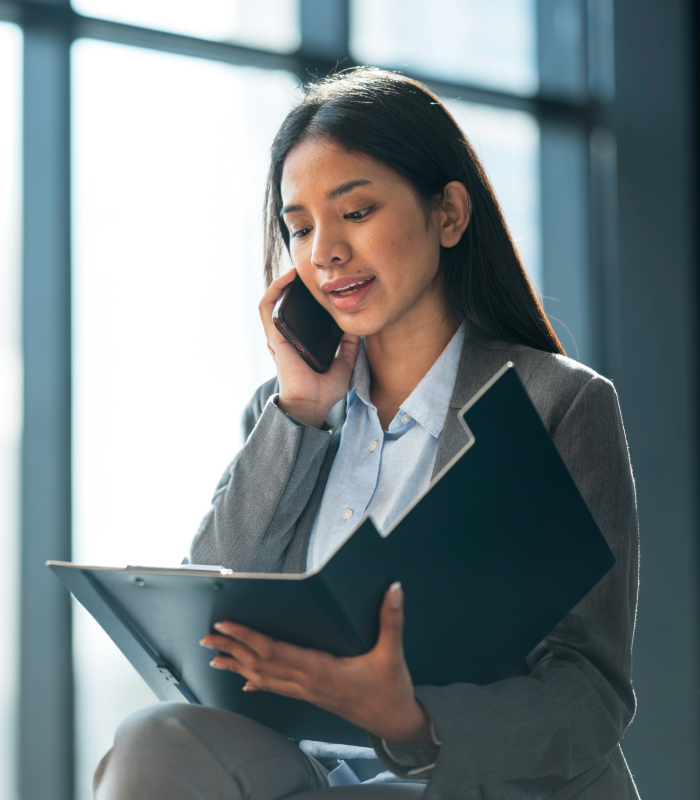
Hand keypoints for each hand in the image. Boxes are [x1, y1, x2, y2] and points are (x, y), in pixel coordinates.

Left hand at [199, 582, 432, 744]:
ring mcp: (307, 692)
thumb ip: (392, 620)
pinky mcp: (312, 696)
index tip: (225, 626)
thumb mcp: (392, 654)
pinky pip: (277, 688)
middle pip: (260, 664)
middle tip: (207, 638)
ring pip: (264, 678)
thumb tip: (394, 589)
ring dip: (238, 666)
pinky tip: (245, 681)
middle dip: (232, 649)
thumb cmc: (391, 690)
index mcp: (320, 669)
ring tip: (215, 658)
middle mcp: (308, 682)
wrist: (396, 724)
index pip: (274, 650)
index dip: (247, 637)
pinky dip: (258, 682)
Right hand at [259, 267, 359, 428]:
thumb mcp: (344, 364)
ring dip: (281, 283)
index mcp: (300, 343)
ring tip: (297, 269)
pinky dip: (275, 290)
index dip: (305, 298)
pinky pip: (267, 307)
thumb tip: (356, 327)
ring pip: (272, 301)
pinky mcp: (274, 337)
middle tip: (310, 273)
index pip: (298, 315)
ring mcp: (278, 336)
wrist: (310, 405)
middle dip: (293, 287)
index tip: (319, 284)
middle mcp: (286, 338)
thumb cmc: (323, 391)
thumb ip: (349, 347)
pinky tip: (288, 278)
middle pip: (285, 305)